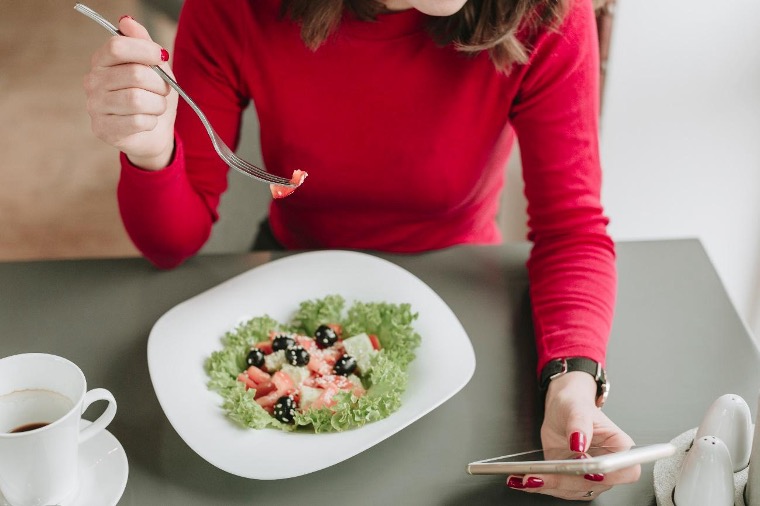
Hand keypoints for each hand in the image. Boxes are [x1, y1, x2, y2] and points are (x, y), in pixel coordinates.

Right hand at [83, 15, 177, 169]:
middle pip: (133, 74)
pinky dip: (151, 122)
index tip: (161, 57)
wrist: (154, 133)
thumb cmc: (153, 97)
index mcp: (101, 61)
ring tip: (156, 107)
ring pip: (137, 100)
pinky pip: (137, 121)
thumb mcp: (155, 67)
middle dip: (159, 84)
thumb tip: (126, 21)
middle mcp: (92, 82)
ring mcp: (95, 107)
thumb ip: (142, 43)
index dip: (144, 50)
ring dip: (157, 105)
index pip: (117, 46)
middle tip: (163, 91)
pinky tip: (147, 122)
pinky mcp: (103, 130)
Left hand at [506, 371, 639, 500]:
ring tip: (527, 478)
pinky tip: (524, 480)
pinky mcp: (571, 480)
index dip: (610, 475)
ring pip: (574, 491)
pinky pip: (559, 489)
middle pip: (595, 485)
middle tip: (543, 475)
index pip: (627, 471)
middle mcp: (607, 466)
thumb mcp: (576, 408)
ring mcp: (590, 476)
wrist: (561, 409)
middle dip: (566, 482)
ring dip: (550, 486)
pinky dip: (541, 485)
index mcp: (619, 447)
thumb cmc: (575, 405)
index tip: (588, 470)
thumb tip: (578, 443)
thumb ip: (579, 425)